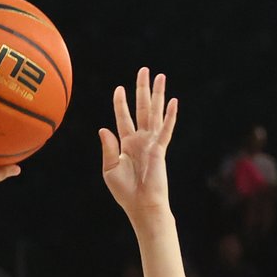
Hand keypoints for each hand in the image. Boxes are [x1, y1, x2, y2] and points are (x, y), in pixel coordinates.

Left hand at [100, 68, 177, 224]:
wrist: (141, 205)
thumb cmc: (125, 192)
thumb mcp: (110, 169)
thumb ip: (108, 148)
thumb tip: (104, 128)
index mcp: (126, 144)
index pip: (123, 118)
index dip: (121, 103)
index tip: (119, 88)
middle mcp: (140, 140)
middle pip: (142, 109)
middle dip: (142, 90)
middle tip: (144, 70)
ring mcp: (151, 143)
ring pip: (155, 113)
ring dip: (158, 95)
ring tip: (160, 76)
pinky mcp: (160, 150)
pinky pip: (165, 130)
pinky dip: (170, 116)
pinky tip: (173, 102)